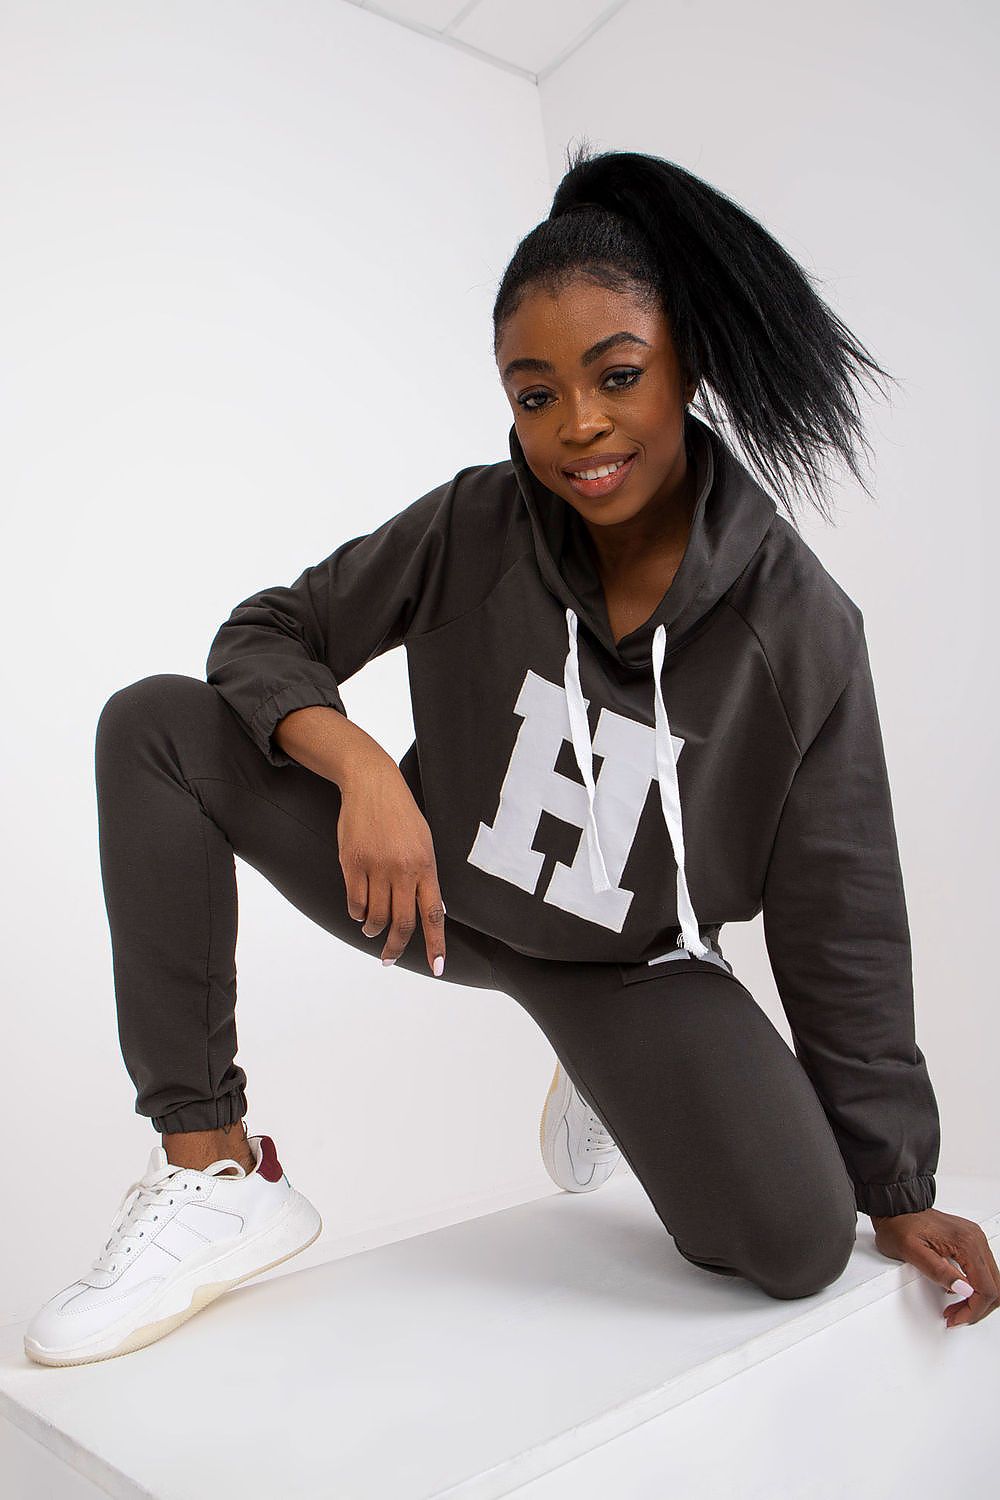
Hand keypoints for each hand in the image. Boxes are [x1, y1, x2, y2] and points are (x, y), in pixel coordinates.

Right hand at [337, 753, 446, 976]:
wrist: (372, 784)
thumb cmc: (401, 814)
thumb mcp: (425, 842)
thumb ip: (428, 876)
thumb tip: (436, 910)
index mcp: (426, 865)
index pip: (433, 914)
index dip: (436, 944)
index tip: (437, 968)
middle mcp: (403, 869)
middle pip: (402, 922)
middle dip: (396, 947)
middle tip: (389, 958)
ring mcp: (376, 866)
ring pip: (375, 916)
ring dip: (373, 930)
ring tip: (372, 931)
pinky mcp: (352, 862)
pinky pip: (355, 902)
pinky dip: (357, 913)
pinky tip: (359, 913)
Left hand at [870, 1207, 998, 1326]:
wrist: (896, 1209)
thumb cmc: (899, 1226)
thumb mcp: (912, 1253)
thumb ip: (939, 1272)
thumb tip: (964, 1289)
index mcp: (965, 1242)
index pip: (986, 1288)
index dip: (972, 1310)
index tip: (956, 1317)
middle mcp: (975, 1239)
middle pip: (995, 1287)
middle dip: (976, 1308)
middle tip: (955, 1316)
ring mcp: (975, 1240)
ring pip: (992, 1281)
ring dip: (977, 1300)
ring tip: (956, 1307)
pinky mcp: (971, 1242)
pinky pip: (984, 1272)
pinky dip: (976, 1288)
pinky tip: (959, 1292)